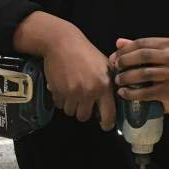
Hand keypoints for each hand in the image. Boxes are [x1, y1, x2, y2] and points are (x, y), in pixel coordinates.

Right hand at [14, 12, 115, 129]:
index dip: (106, 124)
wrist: (62, 43)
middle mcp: (89, 92)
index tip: (104, 125)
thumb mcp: (104, 65)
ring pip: (70, 112)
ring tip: (72, 91)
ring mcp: (72, 93)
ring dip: (71, 105)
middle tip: (82, 101)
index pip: (108, 114)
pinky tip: (63, 86)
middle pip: (84, 116)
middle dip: (83, 111)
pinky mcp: (58, 91)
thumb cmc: (86, 52)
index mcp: (104, 86)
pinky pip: (59, 104)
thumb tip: (110, 103)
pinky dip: (60, 99)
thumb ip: (108, 84)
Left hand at [111, 37, 168, 128]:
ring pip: (145, 74)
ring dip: (127, 77)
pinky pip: (147, 92)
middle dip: (125, 61)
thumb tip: (118, 42)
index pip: (143, 43)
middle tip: (115, 68)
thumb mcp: (154, 58)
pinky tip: (123, 93)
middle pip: (144, 55)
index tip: (114, 58)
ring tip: (118, 81)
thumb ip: (138, 49)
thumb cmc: (164, 74)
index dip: (125, 50)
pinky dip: (132, 93)